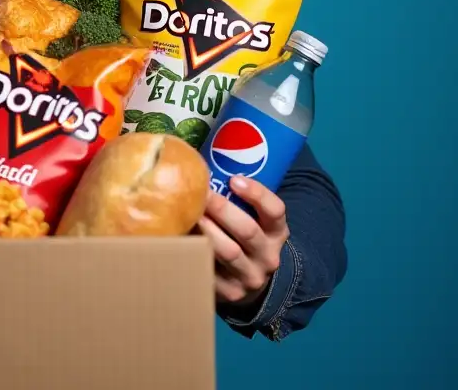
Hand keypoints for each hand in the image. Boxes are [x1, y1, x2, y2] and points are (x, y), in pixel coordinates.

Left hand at [198, 176, 288, 308]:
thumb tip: (200, 164)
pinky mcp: (230, 293)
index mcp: (277, 232)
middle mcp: (268, 256)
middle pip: (247, 230)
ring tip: (188, 214)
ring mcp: (251, 277)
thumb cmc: (244, 237)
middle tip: (199, 193)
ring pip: (228, 252)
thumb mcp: (255, 219)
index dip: (257, 194)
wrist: (251, 281)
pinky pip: (210, 270)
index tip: (234, 179)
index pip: (275, 211)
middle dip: (221, 209)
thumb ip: (238, 199)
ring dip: (206, 230)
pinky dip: (195, 252)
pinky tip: (180, 238)